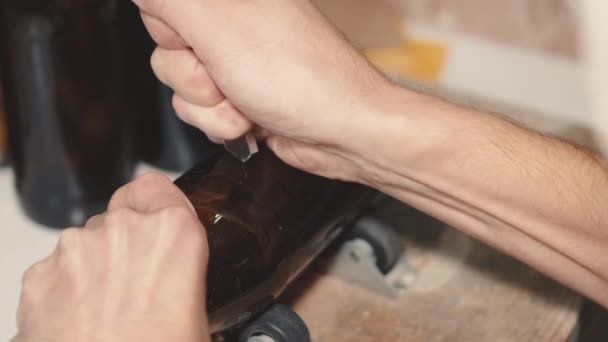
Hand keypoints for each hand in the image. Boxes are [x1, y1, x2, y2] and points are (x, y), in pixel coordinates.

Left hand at [15, 174, 209, 341]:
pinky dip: (66, 288)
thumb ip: (189, 282)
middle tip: (139, 287)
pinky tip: (82, 323)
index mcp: (173, 236)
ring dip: (97, 266)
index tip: (160, 224)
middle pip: (122, 217)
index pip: (158, 186)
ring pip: (87, 242)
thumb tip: (187, 291)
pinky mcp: (38, 276)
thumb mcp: (202, 322)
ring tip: (109, 313)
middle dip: (128, 244)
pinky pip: (57, 269)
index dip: (158, 205)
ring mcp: (74, 251)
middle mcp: (122, 232)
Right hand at [133, 0, 395, 181]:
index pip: (161, 6)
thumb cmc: (300, 78)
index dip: (172, 31)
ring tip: (245, 101)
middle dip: (192, 74)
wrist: (341, 132)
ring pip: (181, 85)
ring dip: (209, 105)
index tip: (198, 42)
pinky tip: (250, 119)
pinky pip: (201, 111)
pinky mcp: (239, 94)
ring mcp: (236, 60)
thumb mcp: (219, 25)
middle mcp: (233, 22)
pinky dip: (220, 123)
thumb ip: (169, 1)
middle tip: (226, 74)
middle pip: (167, 47)